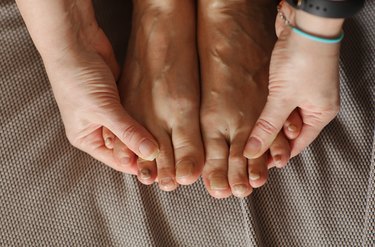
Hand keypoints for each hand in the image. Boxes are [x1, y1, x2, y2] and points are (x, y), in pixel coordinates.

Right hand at [16, 0, 159, 172]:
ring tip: (171, 141)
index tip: (161, 170)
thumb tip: (151, 153)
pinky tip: (164, 120)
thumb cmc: (77, 77)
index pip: (117, 160)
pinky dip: (146, 116)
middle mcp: (98, 128)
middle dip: (144, 149)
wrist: (75, 41)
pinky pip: (136, 112)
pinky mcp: (119, 97)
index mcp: (87, 138)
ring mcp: (110, 112)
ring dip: (147, 132)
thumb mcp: (103, 109)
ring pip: (133, 129)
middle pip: (127, 146)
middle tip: (170, 156)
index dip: (138, 165)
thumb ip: (128, 132)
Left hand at [244, 2, 342, 158]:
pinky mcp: (291, 79)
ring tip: (247, 135)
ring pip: (281, 116)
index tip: (257, 164)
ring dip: (266, 125)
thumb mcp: (283, 98)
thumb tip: (253, 151)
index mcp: (320, 114)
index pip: (297, 144)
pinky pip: (277, 101)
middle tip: (249, 150)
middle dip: (270, 141)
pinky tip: (252, 114)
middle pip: (289, 131)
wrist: (303, 24)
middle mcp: (313, 104)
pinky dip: (266, 109)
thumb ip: (267, 126)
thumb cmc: (303, 59)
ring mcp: (302, 91)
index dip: (277, 155)